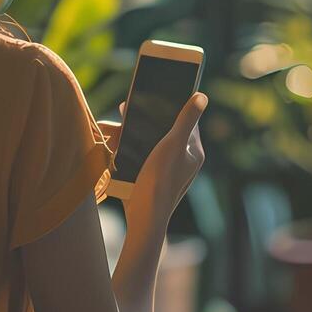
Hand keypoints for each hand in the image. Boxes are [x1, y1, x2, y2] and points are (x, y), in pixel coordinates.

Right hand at [112, 93, 207, 233]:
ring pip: (146, 143)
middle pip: (161, 131)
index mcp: (192, 152)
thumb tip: (202, 96)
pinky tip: (109, 143)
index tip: (153, 93)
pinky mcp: (149, 178)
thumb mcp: (173, 144)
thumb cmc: (161, 181)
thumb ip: (186, 119)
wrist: (143, 218)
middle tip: (125, 107)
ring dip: (128, 134)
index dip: (168, 106)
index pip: (184, 121)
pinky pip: (137, 157)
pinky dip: (124, 150)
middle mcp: (181, 161)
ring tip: (109, 127)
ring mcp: (164, 170)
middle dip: (141, 120)